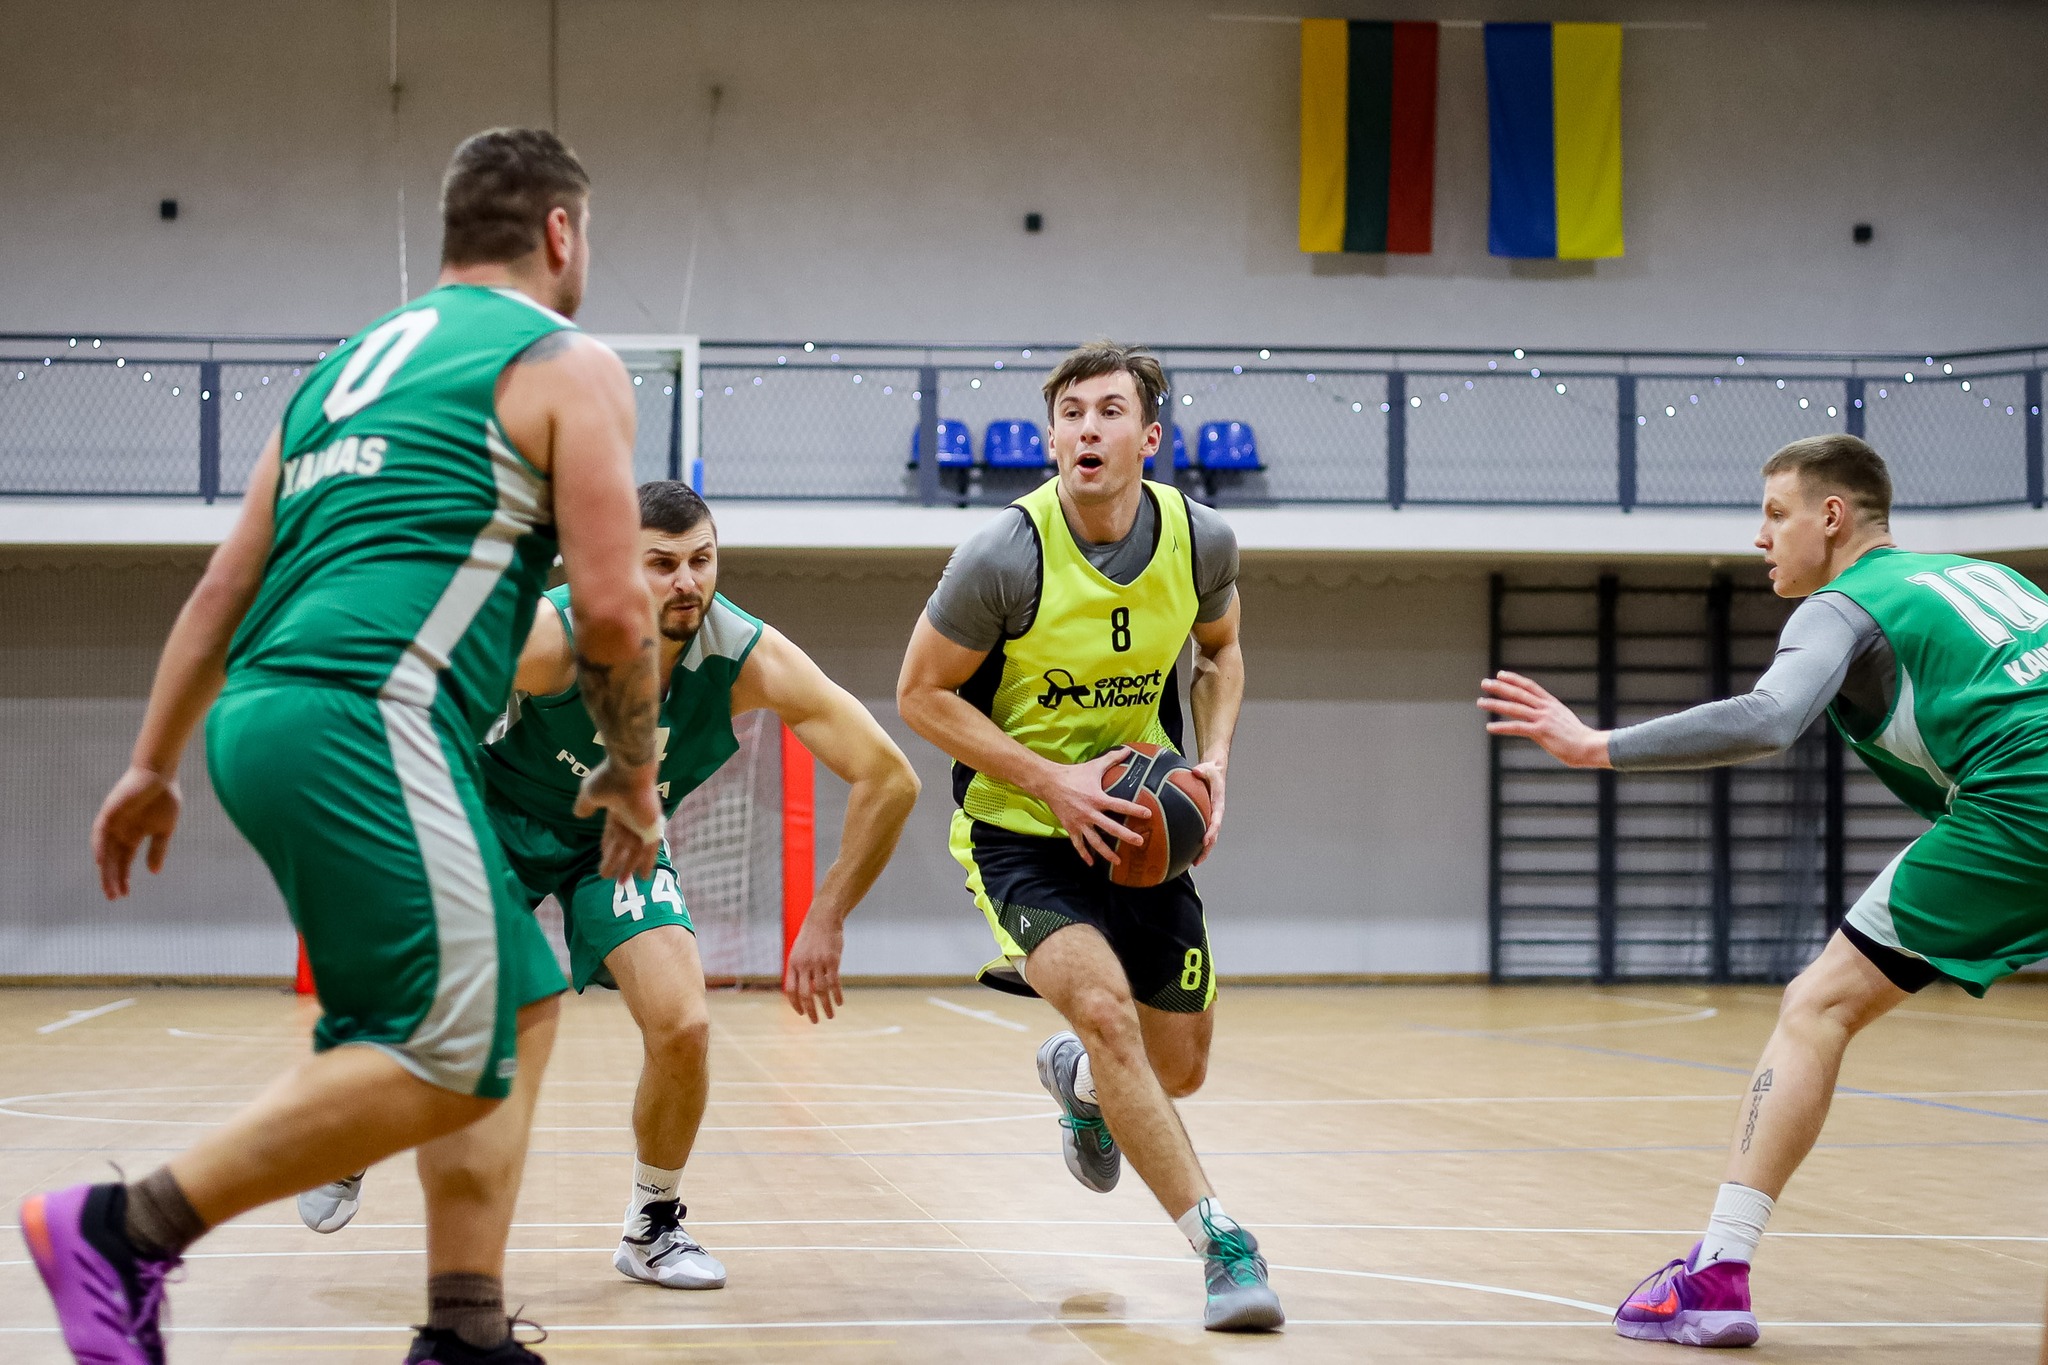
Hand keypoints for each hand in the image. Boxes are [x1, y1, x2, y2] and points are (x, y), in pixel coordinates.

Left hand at [92, 765, 181, 899]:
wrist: (160, 774)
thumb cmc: (165, 798)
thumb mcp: (165, 829)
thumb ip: (158, 850)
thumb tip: (153, 872)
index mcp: (134, 835)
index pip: (124, 861)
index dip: (123, 877)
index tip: (125, 894)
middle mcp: (120, 832)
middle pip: (113, 860)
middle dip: (112, 878)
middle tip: (113, 897)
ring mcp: (113, 823)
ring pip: (105, 851)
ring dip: (105, 869)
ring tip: (108, 886)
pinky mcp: (108, 813)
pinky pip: (100, 833)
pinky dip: (99, 847)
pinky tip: (101, 862)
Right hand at [574, 758, 662, 881]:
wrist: (629, 772)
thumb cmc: (609, 780)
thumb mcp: (590, 794)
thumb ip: (585, 805)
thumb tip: (579, 815)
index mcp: (616, 811)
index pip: (611, 835)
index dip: (608, 848)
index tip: (604, 857)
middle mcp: (630, 819)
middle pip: (623, 847)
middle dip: (618, 862)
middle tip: (613, 878)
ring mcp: (642, 824)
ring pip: (635, 852)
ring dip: (628, 867)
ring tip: (622, 883)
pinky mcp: (652, 827)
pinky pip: (650, 850)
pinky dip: (647, 863)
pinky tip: (644, 876)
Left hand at [782, 915, 845, 1022]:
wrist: (823, 918)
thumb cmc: (811, 937)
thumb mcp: (798, 952)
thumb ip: (798, 970)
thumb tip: (802, 991)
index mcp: (793, 964)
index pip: (790, 990)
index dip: (795, 1004)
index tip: (801, 1013)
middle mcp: (804, 965)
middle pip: (805, 994)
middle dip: (810, 1011)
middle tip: (815, 1021)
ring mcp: (818, 962)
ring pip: (821, 991)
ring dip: (826, 1006)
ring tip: (830, 1016)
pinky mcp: (832, 960)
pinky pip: (834, 982)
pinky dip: (837, 994)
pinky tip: (840, 1003)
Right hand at [1030, 748, 1151, 867]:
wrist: (1050, 783)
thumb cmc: (1074, 774)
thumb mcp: (1094, 766)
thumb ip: (1112, 759)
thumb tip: (1128, 749)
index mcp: (1097, 798)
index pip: (1120, 805)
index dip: (1135, 810)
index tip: (1148, 815)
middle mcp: (1090, 813)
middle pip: (1111, 828)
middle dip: (1126, 836)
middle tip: (1139, 842)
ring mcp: (1079, 822)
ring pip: (1095, 841)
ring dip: (1107, 852)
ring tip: (1118, 861)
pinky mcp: (1070, 828)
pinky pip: (1078, 844)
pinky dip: (1084, 854)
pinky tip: (1091, 863)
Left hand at [1190, 758, 1225, 862]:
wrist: (1214, 772)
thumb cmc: (1211, 771)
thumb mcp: (1208, 769)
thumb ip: (1202, 770)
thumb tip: (1196, 771)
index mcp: (1218, 804)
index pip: (1216, 820)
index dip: (1211, 831)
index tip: (1205, 840)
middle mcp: (1216, 814)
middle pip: (1213, 835)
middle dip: (1206, 849)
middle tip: (1197, 861)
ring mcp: (1211, 818)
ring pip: (1209, 838)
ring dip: (1202, 851)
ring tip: (1192, 863)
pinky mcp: (1205, 818)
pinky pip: (1202, 832)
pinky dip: (1197, 844)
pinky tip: (1186, 851)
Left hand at [1478, 670, 1611, 768]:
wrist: (1590, 746)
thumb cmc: (1579, 738)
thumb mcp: (1564, 721)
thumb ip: (1552, 717)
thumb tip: (1544, 720)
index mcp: (1552, 704)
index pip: (1530, 686)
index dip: (1514, 679)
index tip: (1501, 674)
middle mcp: (1546, 708)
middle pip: (1519, 693)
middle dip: (1500, 687)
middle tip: (1484, 683)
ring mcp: (1543, 719)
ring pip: (1514, 708)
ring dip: (1495, 704)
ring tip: (1480, 702)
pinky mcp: (1541, 732)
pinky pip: (1517, 728)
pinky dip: (1501, 727)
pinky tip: (1489, 727)